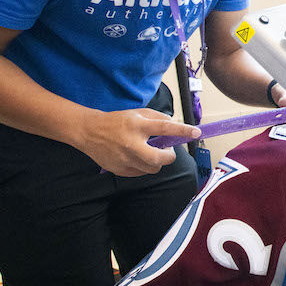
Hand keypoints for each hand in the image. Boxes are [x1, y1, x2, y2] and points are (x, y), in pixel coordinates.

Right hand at [77, 108, 199, 176]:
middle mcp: (131, 144)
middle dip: (169, 156)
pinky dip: (145, 166)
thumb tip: (176, 126)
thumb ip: (158, 118)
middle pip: (160, 158)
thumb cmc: (117, 121)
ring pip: (153, 168)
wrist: (89, 132)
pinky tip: (138, 157)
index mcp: (137, 126)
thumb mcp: (138, 113)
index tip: (196, 132)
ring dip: (157, 161)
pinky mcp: (120, 170)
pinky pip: (142, 173)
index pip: (165, 128)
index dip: (182, 131)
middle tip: (167, 150)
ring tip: (149, 152)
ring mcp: (124, 159)